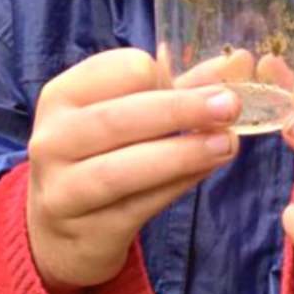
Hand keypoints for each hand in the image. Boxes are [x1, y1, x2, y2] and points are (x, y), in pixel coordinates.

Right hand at [27, 48, 239, 292]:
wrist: (59, 231)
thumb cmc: (101, 154)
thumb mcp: (127, 113)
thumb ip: (180, 87)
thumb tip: (240, 62)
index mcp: (62, 96)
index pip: (120, 71)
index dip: (162, 76)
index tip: (190, 87)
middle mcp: (53, 140)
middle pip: (120, 118)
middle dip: (180, 110)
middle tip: (229, 105)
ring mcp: (64, 189)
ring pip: (125, 169)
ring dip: (183, 154)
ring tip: (227, 143)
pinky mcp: (88, 231)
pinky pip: (139, 205)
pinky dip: (177, 184)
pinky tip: (206, 169)